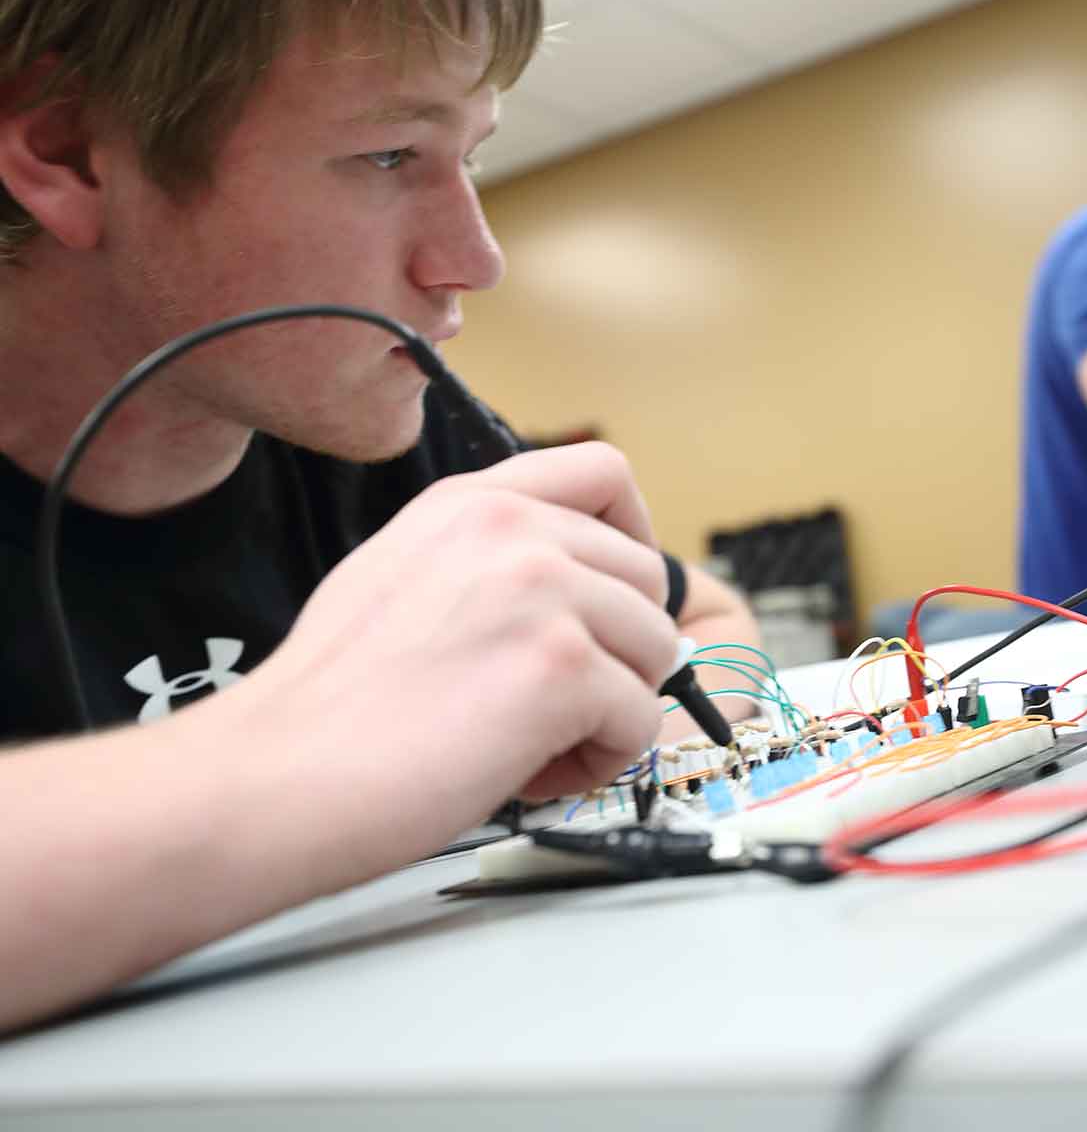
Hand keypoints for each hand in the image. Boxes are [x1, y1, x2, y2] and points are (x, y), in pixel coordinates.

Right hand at [245, 442, 679, 855]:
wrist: (272, 773)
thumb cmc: (328, 704)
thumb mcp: (400, 573)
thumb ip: (487, 561)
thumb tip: (574, 588)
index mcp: (472, 503)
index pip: (605, 471)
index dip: (635, 536)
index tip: (615, 594)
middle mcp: (512, 530)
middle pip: (647, 579)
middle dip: (618, 652)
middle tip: (551, 705)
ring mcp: (541, 592)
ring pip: (656, 652)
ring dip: (610, 712)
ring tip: (532, 745)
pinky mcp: (561, 668)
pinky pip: (640, 722)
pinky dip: (601, 761)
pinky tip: (529, 773)